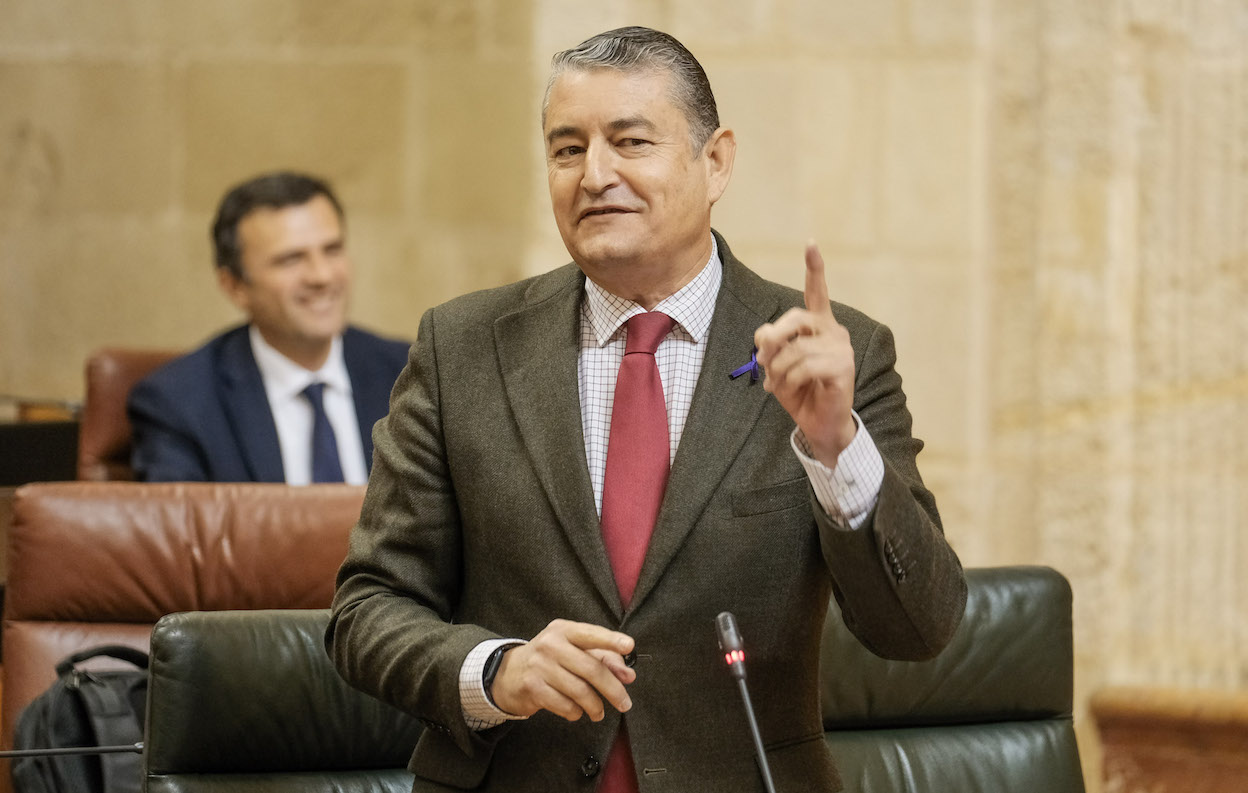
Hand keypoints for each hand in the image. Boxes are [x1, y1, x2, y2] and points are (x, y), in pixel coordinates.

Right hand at [491, 619, 635, 721]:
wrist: (509, 673)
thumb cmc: (551, 659)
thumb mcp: (574, 650)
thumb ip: (604, 658)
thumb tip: (628, 675)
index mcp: (564, 630)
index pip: (591, 634)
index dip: (611, 640)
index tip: (629, 646)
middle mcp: (551, 644)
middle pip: (591, 669)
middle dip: (613, 689)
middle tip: (625, 704)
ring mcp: (540, 666)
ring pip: (580, 691)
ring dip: (595, 706)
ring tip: (598, 712)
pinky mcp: (532, 687)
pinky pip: (565, 705)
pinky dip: (576, 712)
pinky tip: (577, 711)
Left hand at [753, 242, 856, 466]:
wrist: (818, 422)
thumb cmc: (799, 390)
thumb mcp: (776, 365)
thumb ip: (770, 345)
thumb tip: (764, 336)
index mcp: (818, 325)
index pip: (817, 292)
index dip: (814, 268)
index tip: (811, 243)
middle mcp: (833, 330)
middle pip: (796, 317)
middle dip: (773, 338)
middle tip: (761, 361)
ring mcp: (840, 348)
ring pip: (796, 349)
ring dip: (778, 370)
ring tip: (776, 385)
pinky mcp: (843, 367)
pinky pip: (805, 366)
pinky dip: (789, 380)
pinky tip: (789, 389)